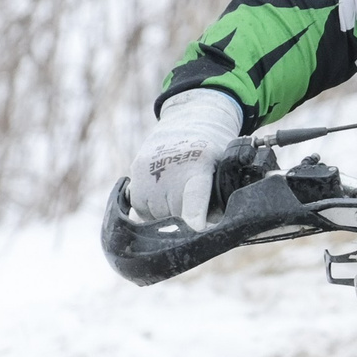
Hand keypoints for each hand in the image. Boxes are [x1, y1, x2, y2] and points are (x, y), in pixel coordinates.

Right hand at [129, 89, 243, 229]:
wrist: (183, 125)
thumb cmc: (209, 155)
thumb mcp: (223, 170)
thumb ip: (219, 200)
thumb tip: (208, 231)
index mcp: (199, 167)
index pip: (195, 196)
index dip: (194, 216)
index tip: (196, 229)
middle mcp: (170, 169)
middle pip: (176, 216)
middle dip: (185, 217)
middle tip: (193, 200)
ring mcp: (149, 172)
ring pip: (156, 217)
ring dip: (166, 215)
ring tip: (176, 193)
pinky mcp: (134, 174)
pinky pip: (141, 210)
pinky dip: (151, 209)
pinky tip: (162, 193)